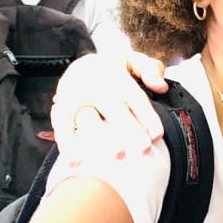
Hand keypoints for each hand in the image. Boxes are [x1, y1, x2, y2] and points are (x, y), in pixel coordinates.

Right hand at [49, 51, 168, 164]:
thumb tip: (161, 87)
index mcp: (118, 77)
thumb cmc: (113, 70)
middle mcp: (97, 87)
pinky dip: (66, 142)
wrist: (79, 65)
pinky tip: (74, 161)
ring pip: (88, 117)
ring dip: (100, 136)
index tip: (157, 135)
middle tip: (144, 149)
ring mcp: (77, 97)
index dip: (147, 116)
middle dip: (129, 128)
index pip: (135, 97)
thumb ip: (150, 70)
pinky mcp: (61, 107)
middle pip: (114, 108)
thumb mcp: (133, 61)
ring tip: (116, 157)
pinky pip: (61, 124)